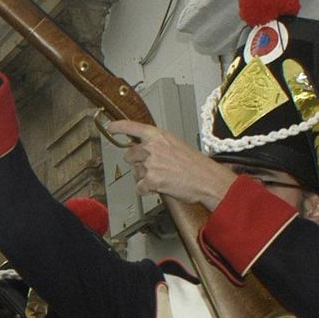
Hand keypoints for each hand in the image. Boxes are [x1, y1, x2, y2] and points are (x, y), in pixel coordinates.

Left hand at [108, 120, 236, 209]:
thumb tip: (145, 148)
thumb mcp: (176, 144)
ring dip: (145, 176)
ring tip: (164, 176)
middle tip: (156, 167)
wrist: (207, 179)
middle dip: (138, 162)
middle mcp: (152, 147)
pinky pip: (139, 187)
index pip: (132, 127)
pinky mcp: (150, 180)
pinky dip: (148, 190)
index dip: (118, 127)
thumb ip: (158, 144)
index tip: (111, 127)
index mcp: (158, 135)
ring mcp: (150, 163)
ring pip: (135, 172)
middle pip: (129, 155)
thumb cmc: (196, 164)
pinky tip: (161, 186)